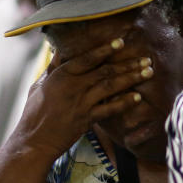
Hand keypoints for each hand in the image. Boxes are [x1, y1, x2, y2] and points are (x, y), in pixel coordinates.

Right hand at [11, 38, 153, 156]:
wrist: (34, 140)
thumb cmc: (35, 111)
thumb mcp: (40, 84)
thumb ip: (53, 67)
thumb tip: (59, 49)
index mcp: (61, 76)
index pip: (86, 59)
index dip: (104, 50)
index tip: (121, 42)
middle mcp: (73, 87)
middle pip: (104, 71)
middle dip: (127, 64)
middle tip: (146, 59)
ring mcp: (81, 104)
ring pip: (110, 87)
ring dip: (131, 79)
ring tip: (148, 72)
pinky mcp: (87, 120)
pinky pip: (109, 109)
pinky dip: (124, 103)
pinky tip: (138, 98)